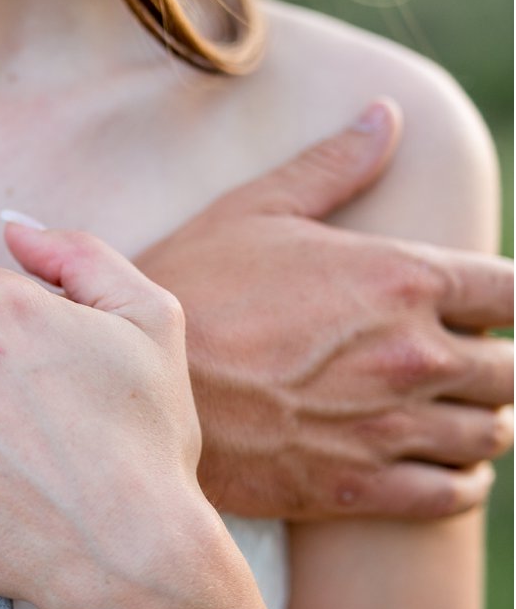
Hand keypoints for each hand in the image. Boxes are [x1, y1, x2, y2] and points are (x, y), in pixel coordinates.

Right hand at [13, 99, 513, 519]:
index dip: (507, 301)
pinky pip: (449, 494)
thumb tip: (384, 114)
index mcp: (401, 279)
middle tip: (458, 364)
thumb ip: (331, 166)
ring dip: (482, 423)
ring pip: (488, 434)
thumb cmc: (187, 288)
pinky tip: (442, 467)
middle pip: (511, 371)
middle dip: (494, 365)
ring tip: (457, 417)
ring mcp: (387, 427)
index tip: (482, 307)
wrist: (131, 384)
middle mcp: (411, 355)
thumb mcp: (252, 212)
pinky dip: (459, 482)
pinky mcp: (357, 486)